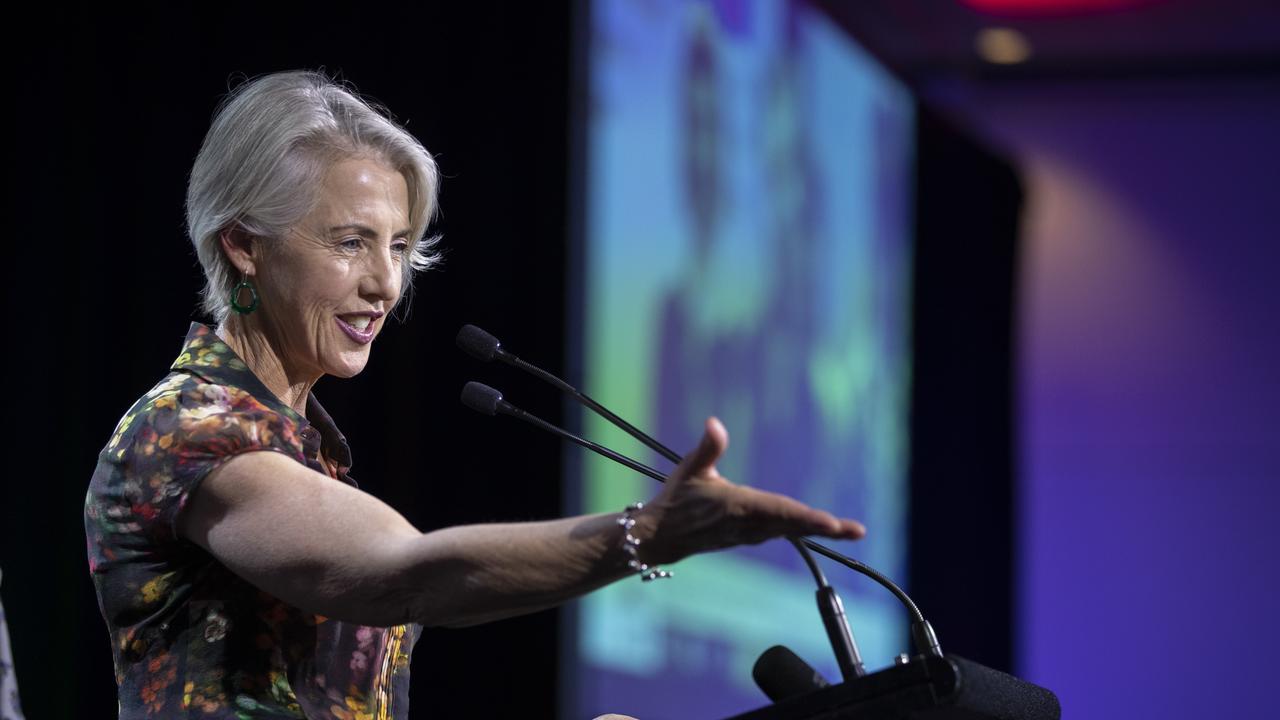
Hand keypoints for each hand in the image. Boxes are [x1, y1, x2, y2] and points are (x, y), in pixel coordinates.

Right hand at [633, 417, 865, 565]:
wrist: (662, 536)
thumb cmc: (677, 499)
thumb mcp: (690, 469)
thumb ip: (707, 447)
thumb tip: (714, 423)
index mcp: (739, 506)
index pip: (780, 511)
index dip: (807, 517)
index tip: (832, 523)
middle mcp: (750, 523)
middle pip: (794, 524)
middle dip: (825, 527)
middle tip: (855, 530)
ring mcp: (751, 533)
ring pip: (790, 529)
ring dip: (818, 528)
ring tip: (846, 529)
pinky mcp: (749, 536)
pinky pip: (782, 531)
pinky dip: (801, 528)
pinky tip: (818, 527)